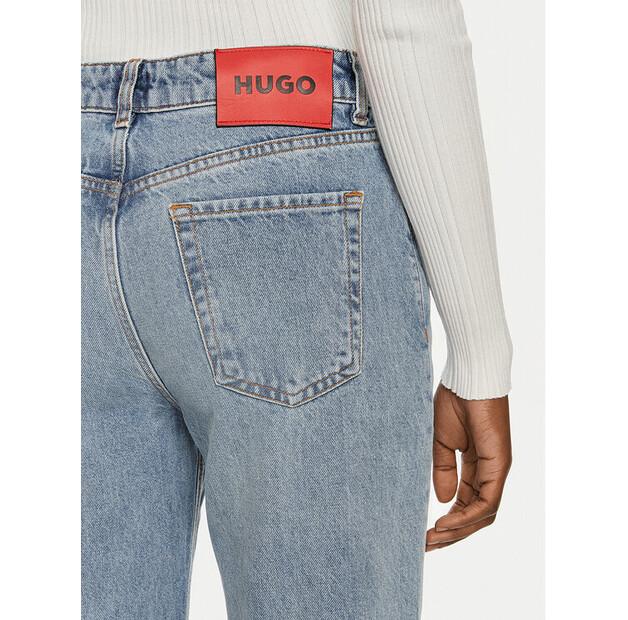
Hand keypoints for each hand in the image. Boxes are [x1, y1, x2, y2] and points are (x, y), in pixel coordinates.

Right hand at [426, 384, 511, 550]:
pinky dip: (467, 516)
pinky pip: (487, 501)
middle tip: (428, 544)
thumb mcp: (442, 442)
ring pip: (483, 513)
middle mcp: (490, 471)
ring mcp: (497, 469)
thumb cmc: (454, 402)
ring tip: (434, 537)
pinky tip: (447, 522)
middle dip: (452, 533)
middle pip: (476, 514)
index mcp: (477, 465)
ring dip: (459, 529)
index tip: (426, 532)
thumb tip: (443, 500)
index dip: (449, 520)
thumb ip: (443, 470)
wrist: (468, 378)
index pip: (466, 502)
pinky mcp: (499, 464)